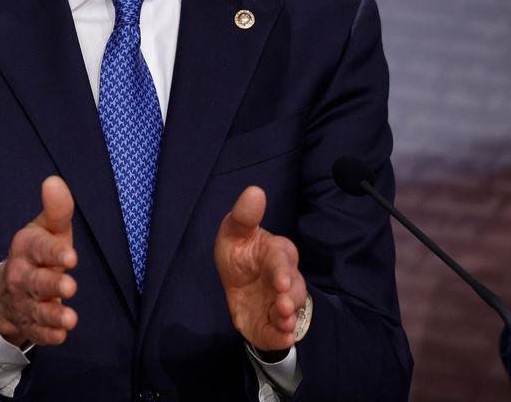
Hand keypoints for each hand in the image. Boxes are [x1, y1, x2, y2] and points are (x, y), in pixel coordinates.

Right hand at [0, 176, 78, 346]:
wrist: (8, 289)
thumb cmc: (38, 253)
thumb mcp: (46, 229)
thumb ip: (56, 209)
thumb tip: (54, 181)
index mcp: (26, 248)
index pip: (39, 248)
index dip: (54, 251)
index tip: (71, 255)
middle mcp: (21, 275)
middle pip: (36, 280)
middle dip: (52, 283)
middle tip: (70, 286)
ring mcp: (24, 301)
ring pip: (37, 308)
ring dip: (52, 313)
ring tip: (70, 318)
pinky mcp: (30, 323)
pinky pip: (37, 332)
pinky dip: (48, 334)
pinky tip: (61, 334)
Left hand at [214, 186, 306, 355]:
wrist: (236, 283)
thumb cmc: (239, 252)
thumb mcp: (234, 232)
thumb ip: (245, 216)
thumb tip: (255, 191)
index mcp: (277, 254)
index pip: (282, 261)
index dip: (283, 272)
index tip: (280, 282)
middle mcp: (285, 279)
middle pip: (294, 289)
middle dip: (290, 297)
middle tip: (284, 305)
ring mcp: (281, 303)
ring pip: (292, 311)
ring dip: (288, 318)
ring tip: (284, 321)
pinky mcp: (273, 324)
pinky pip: (281, 333)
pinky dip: (282, 337)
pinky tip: (283, 338)